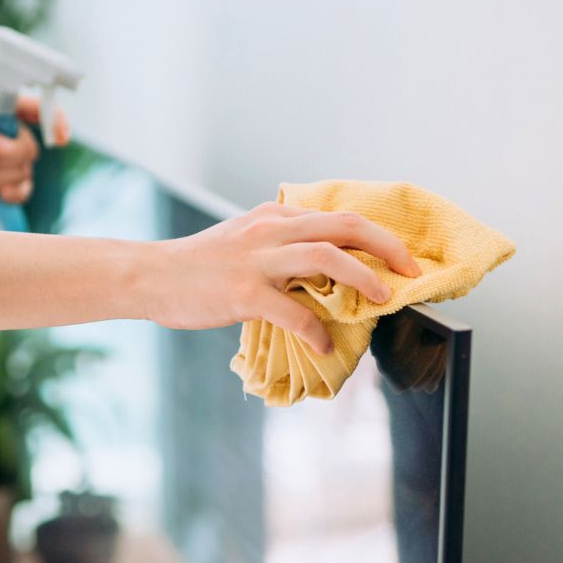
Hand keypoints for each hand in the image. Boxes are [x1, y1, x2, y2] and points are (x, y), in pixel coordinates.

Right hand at [147, 203, 421, 352]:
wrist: (151, 276)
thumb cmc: (198, 265)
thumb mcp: (243, 239)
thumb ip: (279, 244)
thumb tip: (323, 267)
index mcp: (275, 217)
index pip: (339, 218)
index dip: (378, 238)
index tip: (401, 259)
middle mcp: (271, 229)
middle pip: (344, 227)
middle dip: (386, 249)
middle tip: (411, 273)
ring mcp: (257, 260)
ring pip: (326, 257)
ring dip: (363, 278)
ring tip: (381, 300)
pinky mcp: (244, 292)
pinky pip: (293, 311)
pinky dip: (316, 330)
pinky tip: (324, 345)